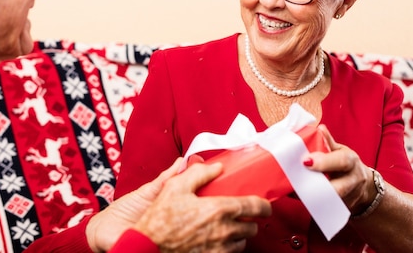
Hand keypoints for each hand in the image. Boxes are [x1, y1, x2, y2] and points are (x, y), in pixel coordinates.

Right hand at [87, 158, 271, 252]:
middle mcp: (224, 231)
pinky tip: (215, 240)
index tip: (264, 204)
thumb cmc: (160, 218)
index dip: (264, 205)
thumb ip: (199, 174)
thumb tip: (216, 167)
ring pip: (242, 243)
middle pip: (252, 227)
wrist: (148, 246)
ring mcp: (219, 249)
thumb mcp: (176, 187)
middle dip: (248, 219)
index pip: (255, 207)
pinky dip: (227, 247)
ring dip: (238, 234)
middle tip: (239, 213)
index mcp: (219, 210)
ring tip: (226, 227)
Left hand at [302, 124, 374, 212]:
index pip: (341, 161)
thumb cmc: (346, 164)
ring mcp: (349, 197)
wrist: (362, 185)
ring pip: (330, 201)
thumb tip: (320, 128)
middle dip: (318, 186)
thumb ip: (328, 142)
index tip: (306, 161)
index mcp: (351, 162)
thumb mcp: (340, 150)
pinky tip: (296, 195)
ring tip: (293, 189)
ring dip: (310, 196)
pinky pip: (324, 207)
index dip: (324, 162)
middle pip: (339, 188)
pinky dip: (309, 201)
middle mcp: (353, 181)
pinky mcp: (341, 208)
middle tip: (297, 181)